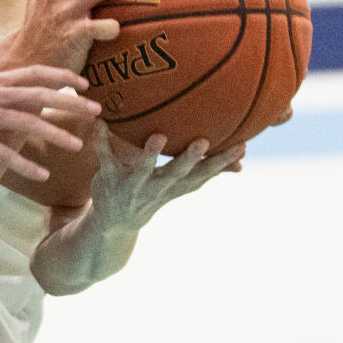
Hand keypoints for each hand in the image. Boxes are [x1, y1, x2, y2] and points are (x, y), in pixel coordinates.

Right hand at [0, 67, 99, 181]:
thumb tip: (15, 99)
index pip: (34, 73)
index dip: (62, 77)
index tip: (85, 84)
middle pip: (38, 94)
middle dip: (71, 102)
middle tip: (98, 110)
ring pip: (26, 121)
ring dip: (54, 133)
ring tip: (77, 145)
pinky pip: (2, 151)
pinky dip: (24, 164)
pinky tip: (42, 175)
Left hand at [87, 122, 245, 231]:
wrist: (115, 221)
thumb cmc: (155, 193)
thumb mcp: (182, 186)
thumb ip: (208, 172)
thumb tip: (242, 161)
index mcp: (176, 185)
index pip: (203, 175)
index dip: (221, 163)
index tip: (241, 146)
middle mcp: (156, 186)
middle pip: (176, 174)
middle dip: (189, 159)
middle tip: (203, 142)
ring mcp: (132, 184)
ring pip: (142, 169)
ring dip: (149, 154)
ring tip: (159, 136)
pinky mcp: (109, 178)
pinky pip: (105, 157)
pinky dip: (101, 141)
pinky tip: (101, 122)